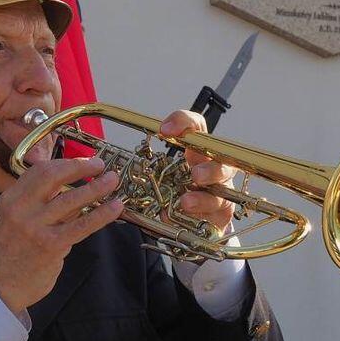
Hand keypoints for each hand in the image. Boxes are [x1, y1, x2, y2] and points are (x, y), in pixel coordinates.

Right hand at [0, 156, 121, 313]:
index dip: (65, 162)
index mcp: (11, 198)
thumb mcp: (16, 218)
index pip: (39, 171)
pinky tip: (114, 207)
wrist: (2, 284)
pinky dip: (101, 214)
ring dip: (96, 188)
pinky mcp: (50, 245)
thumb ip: (40, 201)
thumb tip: (75, 186)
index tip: (83, 161)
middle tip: (100, 165)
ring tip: (112, 181)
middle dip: (80, 167)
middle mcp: (20, 208)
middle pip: (54, 177)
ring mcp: (35, 226)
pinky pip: (81, 225)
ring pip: (71, 199)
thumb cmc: (13, 250)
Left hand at [158, 110, 236, 233]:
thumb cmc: (179, 190)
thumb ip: (150, 166)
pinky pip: (216, 213)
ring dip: (203, 197)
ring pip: (222, 190)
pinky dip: (200, 215)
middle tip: (195, 174)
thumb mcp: (164, 174)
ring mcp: (221, 190)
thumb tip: (117, 165)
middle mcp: (213, 165)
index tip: (164, 130)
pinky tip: (185, 217)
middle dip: (209, 166)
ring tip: (186, 202)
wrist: (193, 218)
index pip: (196, 126)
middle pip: (221, 158)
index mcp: (198, 150)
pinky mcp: (222, 212)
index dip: (184, 122)